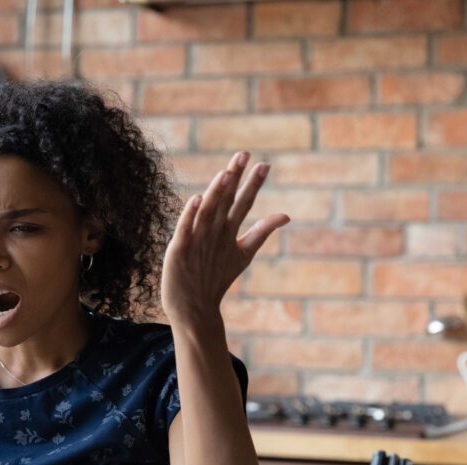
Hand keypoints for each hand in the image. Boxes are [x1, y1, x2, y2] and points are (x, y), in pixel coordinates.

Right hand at [161, 151, 289, 323]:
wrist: (194, 306)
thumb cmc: (214, 278)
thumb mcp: (242, 253)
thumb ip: (261, 232)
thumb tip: (287, 215)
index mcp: (225, 230)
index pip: (241, 202)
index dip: (252, 185)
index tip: (264, 164)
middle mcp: (211, 230)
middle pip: (224, 200)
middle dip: (233, 178)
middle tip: (243, 154)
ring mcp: (195, 239)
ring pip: (207, 212)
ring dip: (215, 192)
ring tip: (226, 173)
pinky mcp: (179, 251)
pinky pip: (185, 230)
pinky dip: (190, 215)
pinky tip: (196, 199)